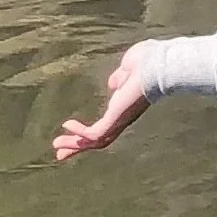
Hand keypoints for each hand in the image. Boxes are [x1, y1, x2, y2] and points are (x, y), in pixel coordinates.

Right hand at [52, 43, 157, 160]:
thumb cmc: (149, 62)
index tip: (69, 132)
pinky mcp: (117, 118)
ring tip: (57, 146)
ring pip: (95, 140)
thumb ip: (120, 77)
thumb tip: (114, 83)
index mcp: (124, 107)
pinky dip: (81, 132)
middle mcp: (123, 118)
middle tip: (59, 154)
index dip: (87, 131)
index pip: (105, 125)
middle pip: (98, 139)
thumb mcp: (128, 69)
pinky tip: (67, 125)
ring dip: (75, 144)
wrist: (159, 63)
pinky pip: (96, 132)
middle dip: (78, 146)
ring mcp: (120, 119)